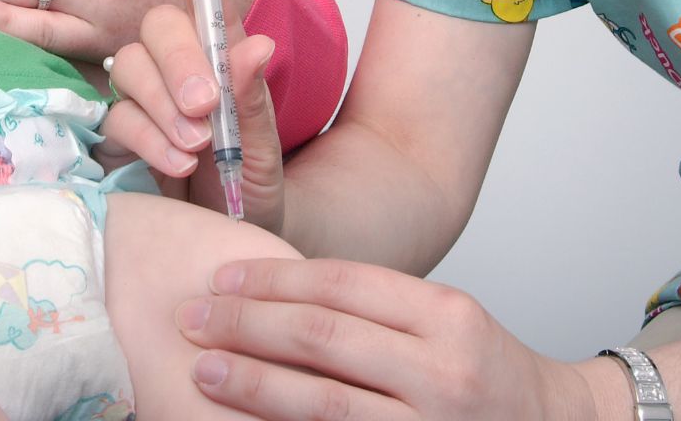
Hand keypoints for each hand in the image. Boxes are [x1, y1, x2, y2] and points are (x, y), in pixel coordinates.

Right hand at [101, 0, 283, 224]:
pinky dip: (148, 138)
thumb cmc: (252, 186)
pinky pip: (116, 118)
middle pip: (156, 27)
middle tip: (206, 104)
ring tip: (199, 146)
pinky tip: (178, 163)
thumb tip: (255, 44)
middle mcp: (178, 67)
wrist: (233, 242)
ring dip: (162, 104)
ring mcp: (145, 98)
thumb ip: (253, 97)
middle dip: (179, 60)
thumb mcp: (264, 146)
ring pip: (130, 67)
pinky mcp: (120, 135)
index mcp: (218, 54)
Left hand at [177, 257, 587, 418]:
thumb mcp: (448, 322)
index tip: (222, 278)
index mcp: (448, 316)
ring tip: (204, 369)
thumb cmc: (489, 376)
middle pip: (323, 338)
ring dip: (253, 385)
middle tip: (192, 317)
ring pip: (323, 403)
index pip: (344, 283)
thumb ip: (378, 308)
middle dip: (247, 325)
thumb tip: (276, 293)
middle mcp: (441, 372)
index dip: (274, 278)